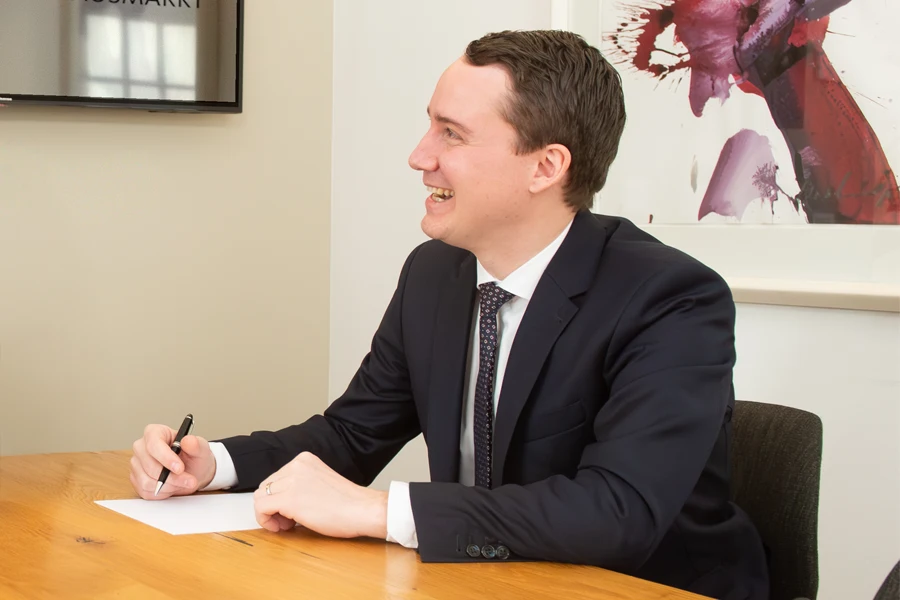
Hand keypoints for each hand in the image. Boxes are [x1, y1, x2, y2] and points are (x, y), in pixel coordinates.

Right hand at [130, 424, 216, 499]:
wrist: (192, 471)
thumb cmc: (193, 456)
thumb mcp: (201, 448)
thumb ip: (196, 444)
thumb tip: (188, 441)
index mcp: (154, 432)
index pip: (154, 444)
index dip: (166, 458)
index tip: (180, 468)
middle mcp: (141, 447)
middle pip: (150, 466)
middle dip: (172, 477)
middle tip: (190, 480)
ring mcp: (136, 464)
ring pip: (147, 481)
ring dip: (170, 486)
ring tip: (184, 483)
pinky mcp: (136, 480)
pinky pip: (146, 491)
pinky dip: (163, 492)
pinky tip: (174, 486)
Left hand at [253, 452, 387, 539]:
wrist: (363, 510)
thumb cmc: (349, 503)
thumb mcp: (320, 482)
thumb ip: (300, 485)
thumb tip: (278, 501)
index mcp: (304, 459)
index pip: (275, 478)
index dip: (278, 498)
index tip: (290, 511)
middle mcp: (296, 465)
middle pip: (265, 487)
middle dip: (272, 505)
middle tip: (289, 520)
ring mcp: (292, 481)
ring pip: (260, 497)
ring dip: (269, 514)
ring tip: (288, 524)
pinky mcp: (289, 499)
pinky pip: (261, 508)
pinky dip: (266, 521)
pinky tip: (282, 527)